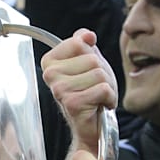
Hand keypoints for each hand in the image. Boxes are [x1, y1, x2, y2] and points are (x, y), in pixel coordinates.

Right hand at [42, 29, 116, 156]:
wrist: (92, 124)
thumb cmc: (90, 92)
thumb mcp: (89, 61)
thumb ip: (85, 43)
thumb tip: (87, 35)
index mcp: (50, 62)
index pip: (79, 42)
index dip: (91, 56)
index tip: (87, 72)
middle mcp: (50, 75)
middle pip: (92, 59)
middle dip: (102, 73)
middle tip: (94, 87)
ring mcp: (59, 90)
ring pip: (99, 74)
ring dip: (106, 87)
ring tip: (97, 96)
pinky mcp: (72, 103)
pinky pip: (103, 89)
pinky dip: (109, 98)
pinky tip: (100, 105)